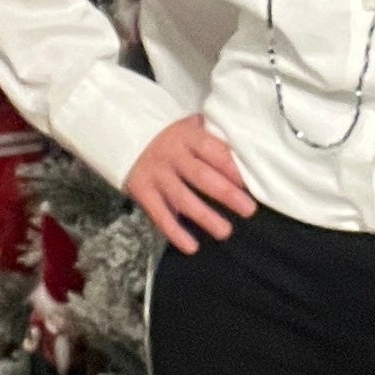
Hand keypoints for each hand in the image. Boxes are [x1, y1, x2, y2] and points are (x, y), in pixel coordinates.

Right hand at [125, 114, 256, 253]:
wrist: (124, 133)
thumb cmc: (169, 136)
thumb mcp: (190, 127)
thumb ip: (211, 139)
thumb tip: (246, 157)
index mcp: (188, 136)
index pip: (214, 152)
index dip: (232, 168)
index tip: (251, 183)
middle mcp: (172, 155)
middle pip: (202, 176)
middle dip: (227, 194)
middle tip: (249, 210)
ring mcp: (156, 175)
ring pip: (183, 199)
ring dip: (205, 217)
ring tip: (225, 232)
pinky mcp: (142, 191)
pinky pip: (160, 215)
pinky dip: (175, 233)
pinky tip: (191, 247)